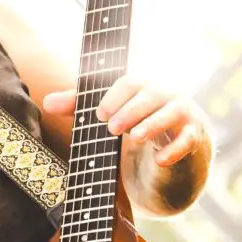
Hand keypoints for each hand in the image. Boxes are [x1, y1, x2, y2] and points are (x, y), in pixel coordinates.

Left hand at [43, 77, 207, 168]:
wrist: (175, 143)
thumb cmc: (135, 120)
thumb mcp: (106, 113)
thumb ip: (78, 105)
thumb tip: (47, 102)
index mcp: (142, 84)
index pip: (130, 81)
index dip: (114, 95)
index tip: (98, 113)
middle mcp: (164, 94)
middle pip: (150, 94)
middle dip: (130, 109)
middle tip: (111, 128)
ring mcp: (183, 113)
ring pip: (171, 114)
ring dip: (152, 124)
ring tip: (133, 137)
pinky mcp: (194, 136)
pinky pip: (188, 141)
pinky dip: (175, 150)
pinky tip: (160, 160)